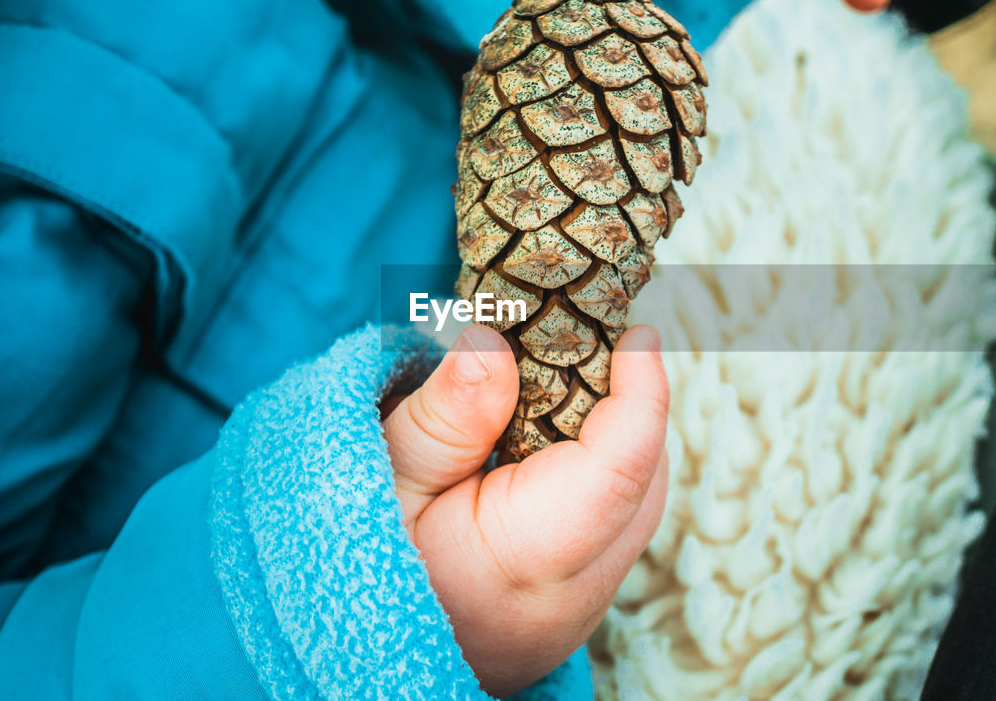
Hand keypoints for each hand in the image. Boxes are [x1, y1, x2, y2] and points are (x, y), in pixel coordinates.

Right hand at [381, 324, 668, 695]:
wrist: (355, 660)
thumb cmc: (351, 566)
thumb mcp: (374, 480)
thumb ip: (440, 419)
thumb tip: (493, 345)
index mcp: (522, 562)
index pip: (621, 469)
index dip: (642, 392)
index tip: (635, 335)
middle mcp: (570, 596)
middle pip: (644, 483)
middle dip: (632, 406)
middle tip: (592, 343)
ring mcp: (579, 610)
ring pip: (636, 508)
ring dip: (617, 439)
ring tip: (565, 386)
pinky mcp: (575, 608)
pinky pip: (613, 530)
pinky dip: (599, 473)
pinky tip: (548, 442)